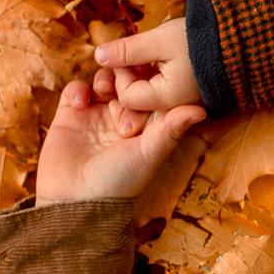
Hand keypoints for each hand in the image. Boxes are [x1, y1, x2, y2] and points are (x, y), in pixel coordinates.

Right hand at [35, 72, 205, 204]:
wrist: (72, 202)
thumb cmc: (117, 184)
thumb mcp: (148, 155)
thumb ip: (171, 129)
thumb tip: (202, 110)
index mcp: (147, 128)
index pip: (154, 94)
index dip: (154, 81)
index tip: (153, 72)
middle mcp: (124, 119)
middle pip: (130, 83)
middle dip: (130, 74)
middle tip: (128, 72)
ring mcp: (97, 116)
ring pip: (105, 82)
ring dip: (106, 78)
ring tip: (106, 88)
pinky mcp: (70, 116)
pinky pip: (77, 90)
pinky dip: (79, 89)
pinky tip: (81, 102)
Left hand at [92, 18, 197, 123]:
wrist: (238, 37)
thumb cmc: (200, 38)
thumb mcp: (159, 40)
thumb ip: (127, 50)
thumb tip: (98, 55)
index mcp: (168, 99)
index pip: (127, 97)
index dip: (121, 74)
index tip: (127, 53)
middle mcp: (176, 108)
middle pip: (136, 102)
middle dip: (127, 79)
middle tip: (130, 56)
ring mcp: (182, 103)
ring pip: (147, 97)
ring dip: (138, 77)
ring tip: (143, 56)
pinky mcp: (186, 95)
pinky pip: (160, 92)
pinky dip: (152, 77)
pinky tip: (154, 61)